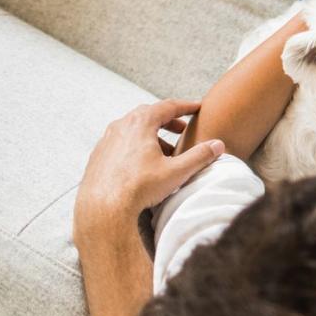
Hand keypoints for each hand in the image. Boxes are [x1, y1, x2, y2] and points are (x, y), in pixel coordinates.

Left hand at [73, 100, 224, 244]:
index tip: (197, 107)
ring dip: (151, 135)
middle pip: (149, 114)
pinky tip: (143, 163)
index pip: (168, 106)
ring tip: (165, 150)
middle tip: (182, 128)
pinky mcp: (98, 156)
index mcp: (140, 123)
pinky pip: (120, 143)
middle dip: (168, 120)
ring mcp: (106, 141)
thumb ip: (200, 156)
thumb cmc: (137, 188)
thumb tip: (218, 146)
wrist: (102, 208)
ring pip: (133, 129)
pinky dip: (135, 146)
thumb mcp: (176, 172)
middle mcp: (121, 126)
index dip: (186, 106)